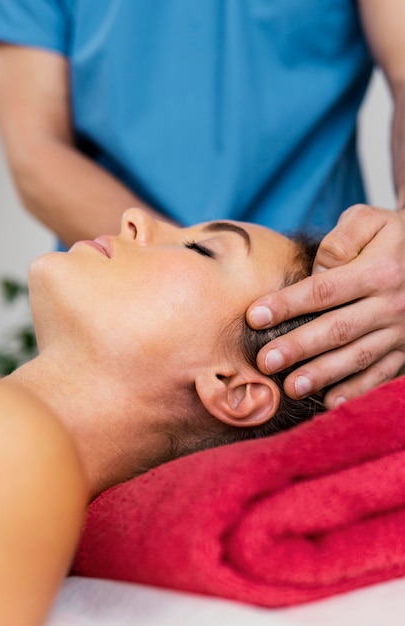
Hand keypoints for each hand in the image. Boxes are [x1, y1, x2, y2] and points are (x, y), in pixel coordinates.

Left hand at [247, 204, 404, 408]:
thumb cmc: (391, 236)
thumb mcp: (370, 220)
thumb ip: (341, 240)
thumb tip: (317, 270)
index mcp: (378, 270)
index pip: (324, 290)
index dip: (288, 305)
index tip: (254, 317)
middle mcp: (390, 304)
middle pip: (337, 329)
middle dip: (299, 347)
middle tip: (265, 362)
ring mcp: (400, 331)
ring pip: (358, 356)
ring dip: (323, 374)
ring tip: (291, 387)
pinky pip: (382, 374)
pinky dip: (358, 390)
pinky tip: (331, 402)